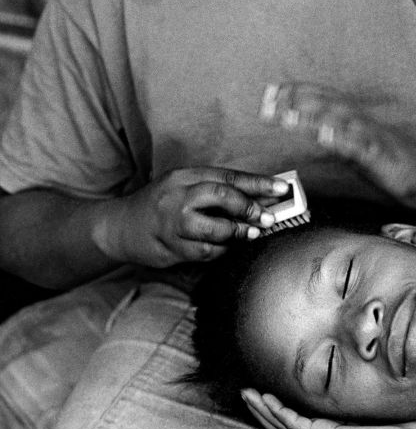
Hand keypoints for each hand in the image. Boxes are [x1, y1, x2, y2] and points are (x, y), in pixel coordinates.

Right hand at [93, 167, 287, 266]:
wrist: (120, 226)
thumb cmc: (161, 205)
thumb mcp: (184, 187)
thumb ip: (216, 191)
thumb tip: (260, 198)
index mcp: (184, 176)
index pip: (227, 176)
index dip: (258, 182)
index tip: (282, 188)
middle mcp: (177, 196)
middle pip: (220, 196)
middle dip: (249, 207)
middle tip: (268, 217)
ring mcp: (171, 223)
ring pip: (213, 229)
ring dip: (238, 233)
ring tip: (251, 234)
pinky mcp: (169, 246)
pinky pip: (203, 252)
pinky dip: (221, 251)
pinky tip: (228, 247)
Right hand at [241, 389, 415, 428]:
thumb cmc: (398, 427)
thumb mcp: (375, 401)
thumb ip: (363, 388)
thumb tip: (367, 359)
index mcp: (331, 425)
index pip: (297, 417)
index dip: (279, 405)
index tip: (267, 390)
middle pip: (281, 422)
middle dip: (261, 406)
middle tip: (245, 391)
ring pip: (282, 425)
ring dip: (262, 409)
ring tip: (247, 394)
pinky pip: (293, 425)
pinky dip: (277, 413)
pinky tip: (265, 401)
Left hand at [260, 82, 415, 207]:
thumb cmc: (387, 160)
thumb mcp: (354, 146)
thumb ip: (333, 138)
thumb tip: (310, 134)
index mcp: (352, 120)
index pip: (320, 100)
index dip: (295, 95)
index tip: (269, 94)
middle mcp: (358, 122)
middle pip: (324, 105)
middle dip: (295, 102)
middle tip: (267, 101)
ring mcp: (369, 137)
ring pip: (339, 121)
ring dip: (312, 116)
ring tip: (287, 115)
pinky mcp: (379, 156)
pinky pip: (359, 147)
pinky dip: (341, 140)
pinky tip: (324, 136)